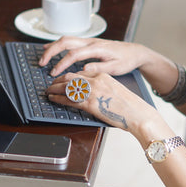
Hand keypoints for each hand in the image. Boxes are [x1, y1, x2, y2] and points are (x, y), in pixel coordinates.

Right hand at [39, 36, 148, 77]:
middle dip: (51, 51)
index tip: (54, 73)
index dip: (62, 63)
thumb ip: (99, 68)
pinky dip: (58, 44)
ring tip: (42, 58)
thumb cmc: (126, 60)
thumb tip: (83, 70)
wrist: (134, 52)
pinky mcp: (89, 43)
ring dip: (53, 47)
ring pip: (66, 39)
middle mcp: (91, 42)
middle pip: (66, 42)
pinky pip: (71, 41)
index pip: (74, 54)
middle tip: (41, 63)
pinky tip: (50, 48)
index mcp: (97, 48)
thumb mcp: (116, 68)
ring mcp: (89, 41)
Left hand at [47, 70, 165, 141]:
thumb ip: (102, 87)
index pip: (81, 72)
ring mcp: (92, 92)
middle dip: (59, 80)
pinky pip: (69, 99)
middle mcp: (96, 81)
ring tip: (48, 91)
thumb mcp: (115, 89)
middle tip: (52, 84)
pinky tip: (53, 98)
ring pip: (67, 87)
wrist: (137, 113)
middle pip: (71, 77)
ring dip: (55, 88)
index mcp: (103, 75)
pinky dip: (58, 98)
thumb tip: (91, 93)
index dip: (69, 76)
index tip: (64, 79)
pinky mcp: (90, 104)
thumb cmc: (130, 105)